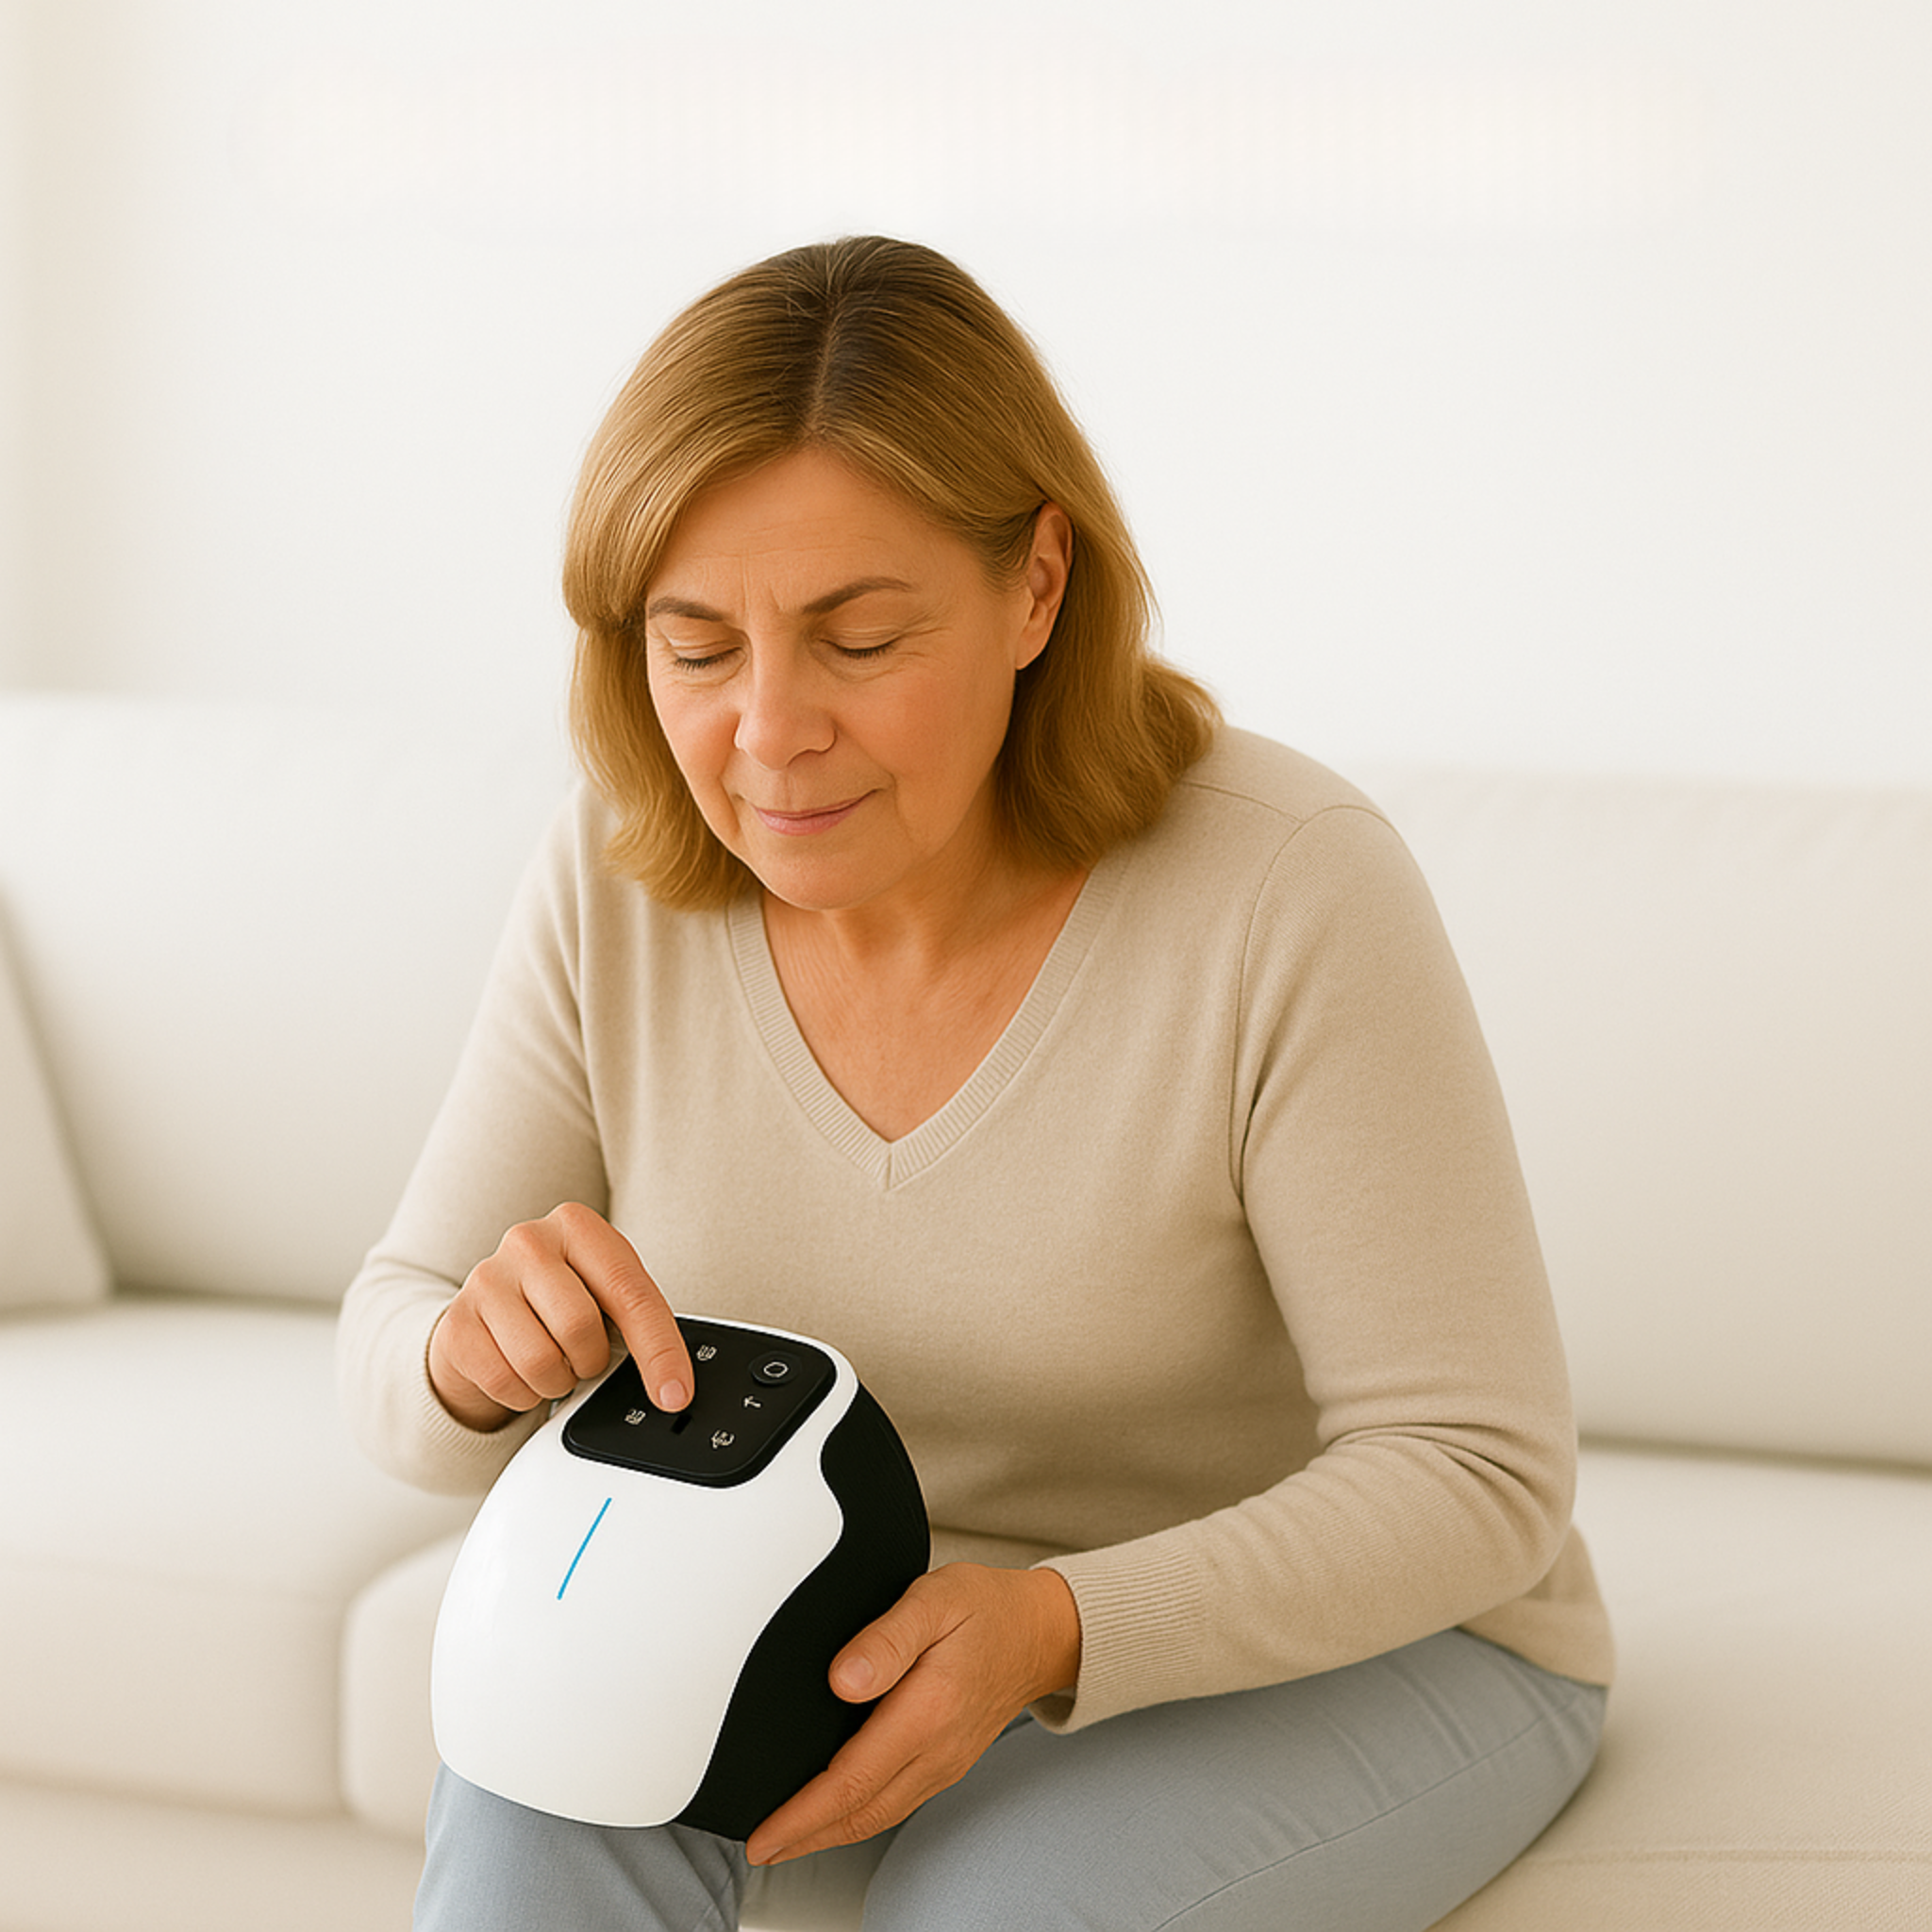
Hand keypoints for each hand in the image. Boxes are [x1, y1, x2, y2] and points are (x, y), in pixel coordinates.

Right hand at [426, 1203, 691, 1431]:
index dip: (659, 1351)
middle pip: (579, 1328)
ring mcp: (485, 1279)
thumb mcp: (604, 1293)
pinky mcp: (456, 1324)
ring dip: (557, 1380)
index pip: (630, 1293)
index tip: (674, 1393)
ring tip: (553, 1362)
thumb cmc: (559, 1300)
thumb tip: (672, 1385)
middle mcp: (528, 1241)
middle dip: (591, 1360)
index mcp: (577, 1225)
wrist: (487, 1312)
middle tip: (584, 1356)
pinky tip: (520, 1371)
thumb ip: (636, 1320)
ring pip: (540, 1361)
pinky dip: (524, 1393)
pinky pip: (505, 1382)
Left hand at [745, 1563, 1080, 1865]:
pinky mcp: (949, 1762)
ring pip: (878, 1815)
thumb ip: (885, 1637)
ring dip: (829, 1833)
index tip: (763, 1833)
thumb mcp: (933, 1599)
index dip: (801, 1814)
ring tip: (788, 1840)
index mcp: (928, 1710)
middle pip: (861, 1812)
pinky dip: (858, 1817)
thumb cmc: (986, 1608)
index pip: (851, 1780)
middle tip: (760, 1847)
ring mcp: (946, 1762)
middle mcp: (938, 1749)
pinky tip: (840, 1812)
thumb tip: (842, 1679)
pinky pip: (896, 1803)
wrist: (1041, 1631)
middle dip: (804, 1837)